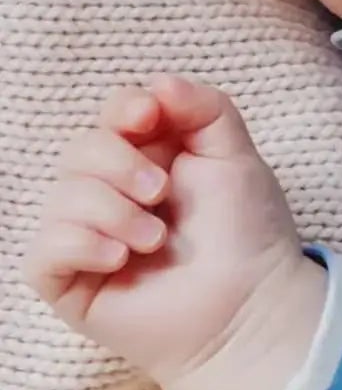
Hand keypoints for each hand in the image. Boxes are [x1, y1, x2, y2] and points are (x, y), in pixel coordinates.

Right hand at [22, 77, 324, 389]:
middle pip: (81, 149)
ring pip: (61, 197)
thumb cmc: (245, 232)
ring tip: (155, 241)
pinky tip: (122, 260)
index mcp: (149, 155)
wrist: (248, 307)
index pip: (113, 113)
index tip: (149, 117)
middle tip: (162, 192)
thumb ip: (204, 107)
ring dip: (113, 212)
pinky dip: (82, 245)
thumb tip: (157, 82)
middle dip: (120, 164)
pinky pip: (44, 250)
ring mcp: (86, 236)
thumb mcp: (235, 155)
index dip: (124, 109)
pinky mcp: (68, 281)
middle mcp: (111, 190)